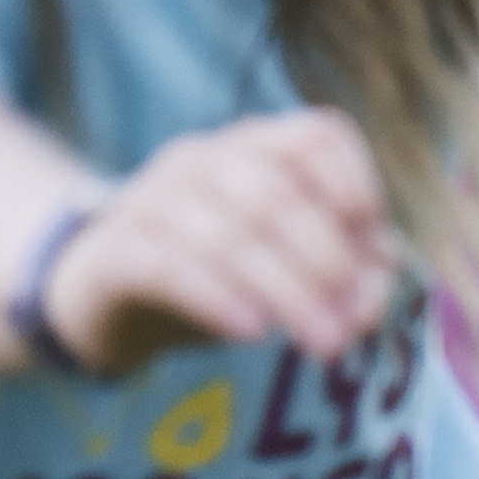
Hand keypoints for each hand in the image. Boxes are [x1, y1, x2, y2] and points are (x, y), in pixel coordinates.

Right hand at [46, 109, 398, 371]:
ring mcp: (150, 199)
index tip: (373, 240)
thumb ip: (345, 276)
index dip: (356, 182)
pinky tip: (252, 330)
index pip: (317, 136)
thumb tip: (372, 299)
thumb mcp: (288, 269)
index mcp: (253, 148)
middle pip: (278, 197)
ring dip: (287, 292)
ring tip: (323, 342)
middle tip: (352, 326)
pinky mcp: (113, 249)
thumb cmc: (218, 273)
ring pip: (228, 235)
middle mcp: (201, 160)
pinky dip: (217, 296)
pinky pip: (167, 265)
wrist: (105, 297)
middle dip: (328, 264)